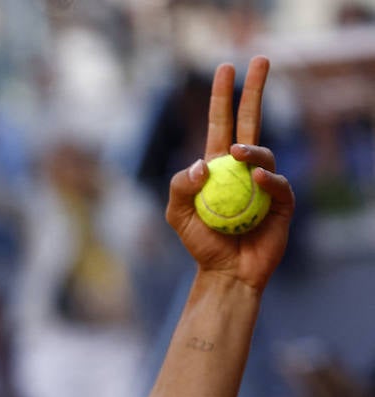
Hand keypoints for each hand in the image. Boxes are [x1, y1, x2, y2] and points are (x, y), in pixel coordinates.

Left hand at [165, 56, 295, 291]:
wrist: (225, 272)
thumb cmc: (201, 242)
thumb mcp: (177, 214)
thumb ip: (180, 186)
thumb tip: (202, 163)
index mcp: (219, 166)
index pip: (222, 123)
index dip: (223, 97)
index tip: (226, 68)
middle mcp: (244, 168)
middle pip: (251, 121)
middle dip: (254, 90)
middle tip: (260, 60)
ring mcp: (265, 182)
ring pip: (262, 153)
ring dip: (250, 149)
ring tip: (237, 153)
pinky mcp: (282, 201)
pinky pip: (276, 182)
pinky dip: (265, 177)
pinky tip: (255, 177)